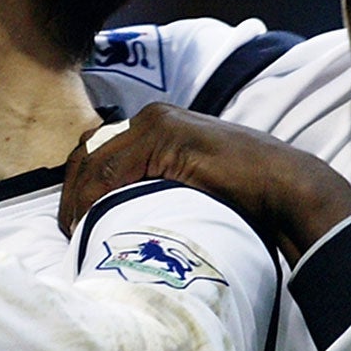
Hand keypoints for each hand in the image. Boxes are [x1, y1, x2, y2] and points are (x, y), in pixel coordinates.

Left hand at [60, 102, 350, 261]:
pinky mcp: (166, 136)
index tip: (71, 222)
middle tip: (67, 230)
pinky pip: (113, 169)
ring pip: (95, 161)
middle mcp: (151, 117)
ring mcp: (158, 123)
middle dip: (71, 192)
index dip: (77, 187)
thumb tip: (119, 218)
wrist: (283, 187)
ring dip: (78, 199)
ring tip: (76, 233)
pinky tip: (92, 221)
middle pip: (89, 152)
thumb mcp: (186, 187)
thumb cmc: (241, 197)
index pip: (97, 152)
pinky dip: (95, 196)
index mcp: (154, 124)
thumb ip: (155, 188)